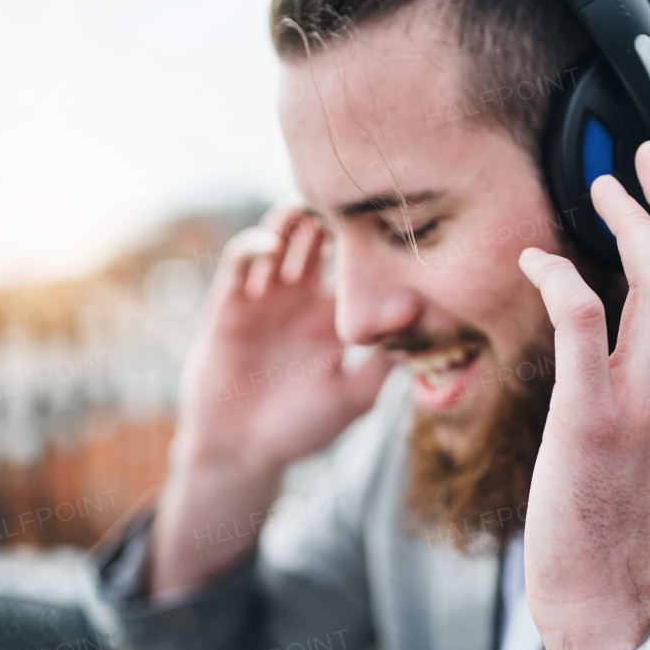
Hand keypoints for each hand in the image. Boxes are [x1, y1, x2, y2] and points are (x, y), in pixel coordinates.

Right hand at [175, 205, 389, 477]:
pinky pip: (240, 259)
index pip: (361, 263)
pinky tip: (272, 248)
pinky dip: (254, 245)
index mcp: (339, 313)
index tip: (397, 223)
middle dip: (336, 214)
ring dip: (294, 216)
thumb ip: (383, 361)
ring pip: (282, 234)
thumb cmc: (303, 426)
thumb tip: (417, 313)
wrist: (242, 450)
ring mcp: (268, 294)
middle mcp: (305, 295)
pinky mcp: (231, 300)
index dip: (376, 240)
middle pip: (323, 234)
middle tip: (352, 200)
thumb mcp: (354, 397)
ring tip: (310, 209)